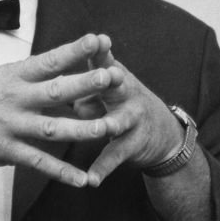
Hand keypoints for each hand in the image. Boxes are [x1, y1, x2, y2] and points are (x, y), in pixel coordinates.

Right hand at [0, 34, 125, 186]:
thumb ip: (27, 76)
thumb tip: (58, 64)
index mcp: (13, 76)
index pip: (49, 59)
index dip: (75, 50)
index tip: (99, 39)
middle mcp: (14, 98)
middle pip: (56, 90)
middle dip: (86, 84)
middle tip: (113, 77)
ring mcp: (10, 126)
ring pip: (52, 128)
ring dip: (82, 129)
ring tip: (110, 129)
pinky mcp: (5, 151)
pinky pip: (38, 163)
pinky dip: (61, 172)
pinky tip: (82, 179)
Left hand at [72, 35, 184, 184]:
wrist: (163, 133)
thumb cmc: (123, 103)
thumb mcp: (107, 87)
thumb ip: (82, 83)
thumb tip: (56, 84)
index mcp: (115, 78)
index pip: (105, 62)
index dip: (100, 52)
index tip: (97, 40)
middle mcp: (126, 95)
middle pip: (117, 87)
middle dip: (111, 81)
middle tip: (107, 76)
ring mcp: (131, 120)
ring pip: (118, 122)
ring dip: (110, 124)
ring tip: (103, 128)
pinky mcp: (133, 145)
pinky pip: (115, 157)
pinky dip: (103, 169)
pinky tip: (92, 180)